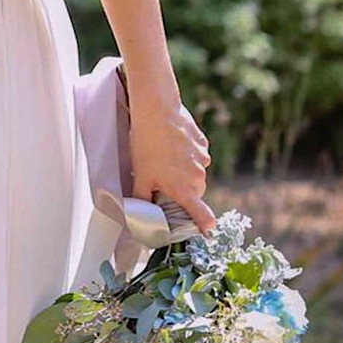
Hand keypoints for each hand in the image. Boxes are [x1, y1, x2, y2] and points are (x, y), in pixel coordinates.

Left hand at [128, 91, 217, 233]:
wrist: (157, 110)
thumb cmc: (147, 145)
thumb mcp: (140, 176)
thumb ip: (141, 200)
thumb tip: (137, 217)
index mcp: (184, 190)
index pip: (204, 216)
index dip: (205, 225)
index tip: (205, 231)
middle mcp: (198, 177)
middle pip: (194, 193)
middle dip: (182, 191)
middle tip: (163, 181)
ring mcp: (203, 159)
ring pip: (195, 174)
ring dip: (184, 172)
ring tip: (165, 158)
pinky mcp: (203, 144)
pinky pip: (197, 157)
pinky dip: (187, 155)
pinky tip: (172, 145)